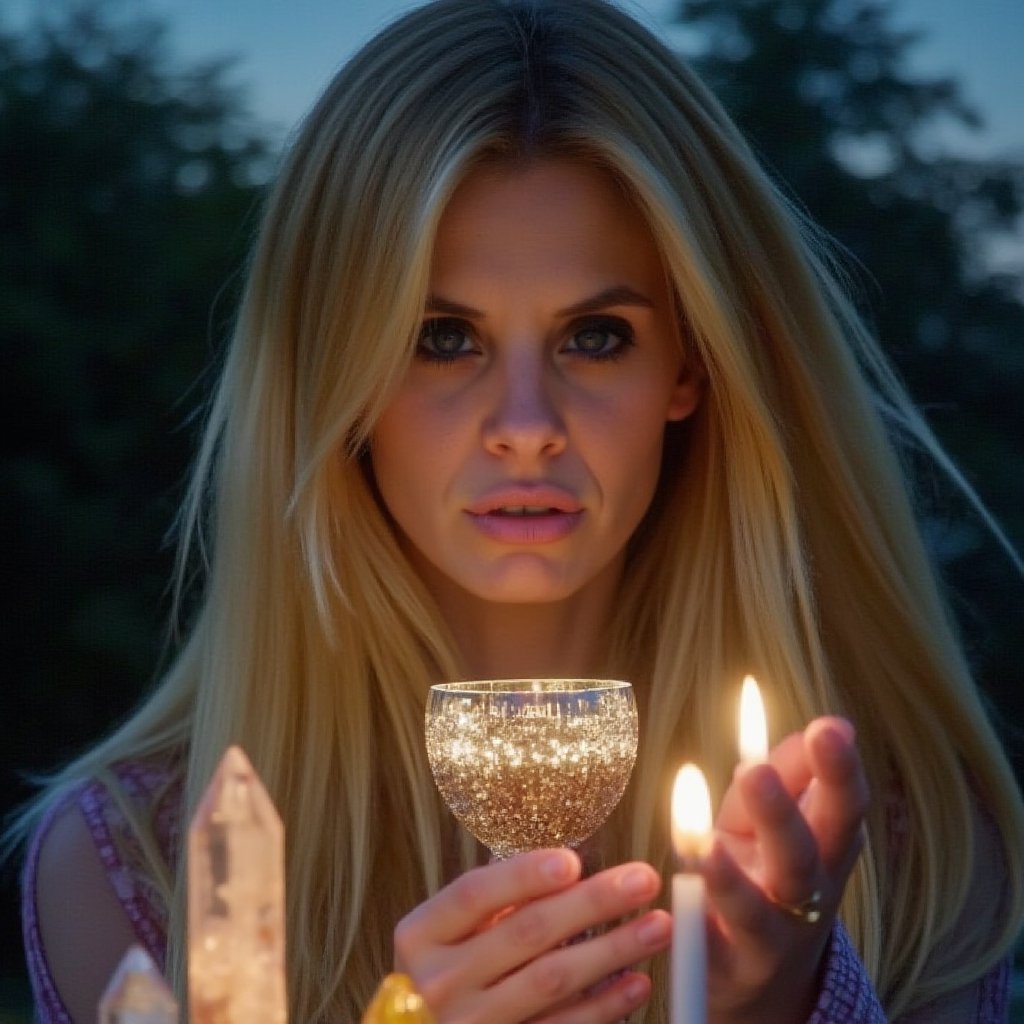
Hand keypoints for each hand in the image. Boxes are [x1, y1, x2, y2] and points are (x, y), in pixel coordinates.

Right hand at [393, 848, 671, 1023]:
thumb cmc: (443, 969)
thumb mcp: (445, 933)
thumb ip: (490, 903)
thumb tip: (566, 867)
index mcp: (420, 936)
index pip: (473, 894)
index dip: (523, 875)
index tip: (573, 860)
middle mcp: (440, 982)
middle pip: (525, 933)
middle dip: (591, 902)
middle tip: (642, 879)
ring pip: (552, 980)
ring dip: (612, 949)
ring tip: (657, 924)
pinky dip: (604, 1005)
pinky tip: (636, 981)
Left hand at [703, 717, 868, 1023]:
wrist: (764, 981)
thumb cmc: (768, 875)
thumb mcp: (774, 823)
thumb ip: (787, 777)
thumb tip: (811, 729)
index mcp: (827, 853)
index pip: (842, 808)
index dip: (838, 771)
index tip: (828, 728)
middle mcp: (804, 899)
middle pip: (801, 860)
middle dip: (780, 815)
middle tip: (755, 771)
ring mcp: (764, 939)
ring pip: (751, 912)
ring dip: (728, 880)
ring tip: (707, 845)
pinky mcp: (721, 968)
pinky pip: (704, 948)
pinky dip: (690, 927)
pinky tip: (675, 898)